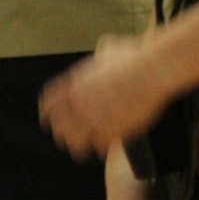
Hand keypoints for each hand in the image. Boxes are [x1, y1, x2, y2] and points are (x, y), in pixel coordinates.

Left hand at [39, 34, 171, 159]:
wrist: (151, 72)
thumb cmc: (134, 58)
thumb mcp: (108, 50)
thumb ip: (99, 58)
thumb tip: (102, 54)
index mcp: (75, 83)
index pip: (50, 103)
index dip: (47, 113)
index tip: (47, 119)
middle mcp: (80, 103)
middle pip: (60, 126)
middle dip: (62, 131)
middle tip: (64, 136)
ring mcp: (95, 119)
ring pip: (75, 142)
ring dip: (78, 144)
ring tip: (80, 150)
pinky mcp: (112, 131)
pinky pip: (100, 147)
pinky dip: (102, 147)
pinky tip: (105, 147)